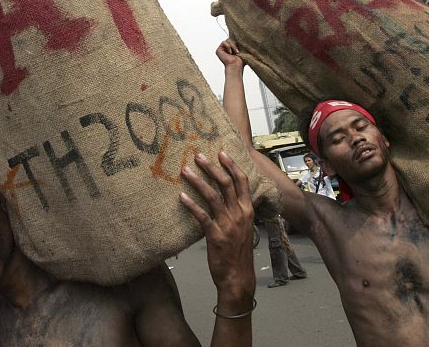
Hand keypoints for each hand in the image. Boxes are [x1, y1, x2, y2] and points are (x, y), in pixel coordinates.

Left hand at [180, 152, 254, 302]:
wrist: (237, 277)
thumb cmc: (238, 252)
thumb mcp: (244, 228)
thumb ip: (237, 211)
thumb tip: (226, 196)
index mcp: (248, 210)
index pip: (242, 181)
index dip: (231, 165)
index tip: (221, 152)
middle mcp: (239, 214)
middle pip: (226, 184)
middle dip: (211, 167)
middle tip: (198, 155)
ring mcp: (228, 224)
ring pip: (212, 196)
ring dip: (197, 181)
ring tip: (185, 170)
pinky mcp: (215, 235)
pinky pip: (201, 215)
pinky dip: (191, 204)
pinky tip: (180, 196)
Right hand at [216, 39, 243, 69]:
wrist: (236, 65)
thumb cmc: (241, 60)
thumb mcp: (243, 49)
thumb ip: (241, 43)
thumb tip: (244, 35)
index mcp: (232, 48)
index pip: (234, 39)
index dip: (237, 41)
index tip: (241, 45)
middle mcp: (227, 48)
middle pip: (230, 38)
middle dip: (235, 44)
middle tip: (238, 51)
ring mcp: (222, 49)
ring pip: (227, 40)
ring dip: (232, 45)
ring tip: (235, 52)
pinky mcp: (218, 50)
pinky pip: (224, 42)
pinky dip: (228, 46)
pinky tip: (230, 53)